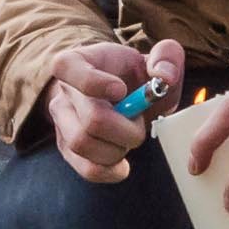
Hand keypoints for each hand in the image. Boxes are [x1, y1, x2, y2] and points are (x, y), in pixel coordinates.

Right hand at [46, 35, 176, 184]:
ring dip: (118, 149)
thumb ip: (167, 57)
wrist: (120, 96)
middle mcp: (63, 92)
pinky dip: (109, 171)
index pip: (65, 68)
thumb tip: (164, 77)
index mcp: (77, 62)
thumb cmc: (136, 75)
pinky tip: (123, 165)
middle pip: (91, 119)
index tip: (122, 90)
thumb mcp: (156, 58)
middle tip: (139, 121)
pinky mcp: (68, 148)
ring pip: (83, 145)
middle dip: (127, 128)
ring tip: (129, 137)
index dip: (94, 83)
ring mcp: (62, 121)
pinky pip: (85, 168)